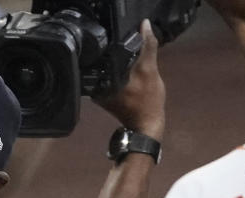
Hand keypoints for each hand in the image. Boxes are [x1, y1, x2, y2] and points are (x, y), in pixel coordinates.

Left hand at [94, 20, 164, 139]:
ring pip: (108, 69)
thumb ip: (147, 48)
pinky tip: (126, 68)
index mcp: (101, 80)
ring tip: (127, 55)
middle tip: (127, 47)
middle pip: (104, 61)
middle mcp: (95, 86)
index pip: (103, 54)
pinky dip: (119, 71)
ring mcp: (99, 92)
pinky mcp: (105, 95)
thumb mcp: (149, 72)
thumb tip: (145, 26)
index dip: (115, 43)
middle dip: (115, 52)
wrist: (147, 126)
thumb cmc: (148, 101)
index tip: (123, 39)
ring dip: (117, 61)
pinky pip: (110, 77)